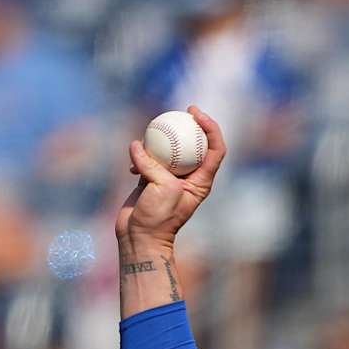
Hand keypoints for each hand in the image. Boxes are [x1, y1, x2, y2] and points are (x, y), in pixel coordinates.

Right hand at [114, 105, 226, 248]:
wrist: (139, 236)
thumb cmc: (158, 217)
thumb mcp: (162, 188)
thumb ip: (153, 164)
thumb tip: (137, 145)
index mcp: (202, 180)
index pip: (215, 149)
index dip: (211, 128)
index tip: (196, 114)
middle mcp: (189, 177)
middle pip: (195, 145)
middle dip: (191, 127)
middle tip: (180, 111)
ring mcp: (170, 178)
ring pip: (170, 150)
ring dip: (161, 140)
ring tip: (152, 130)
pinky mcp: (152, 180)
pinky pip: (148, 159)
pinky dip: (140, 156)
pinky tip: (132, 158)